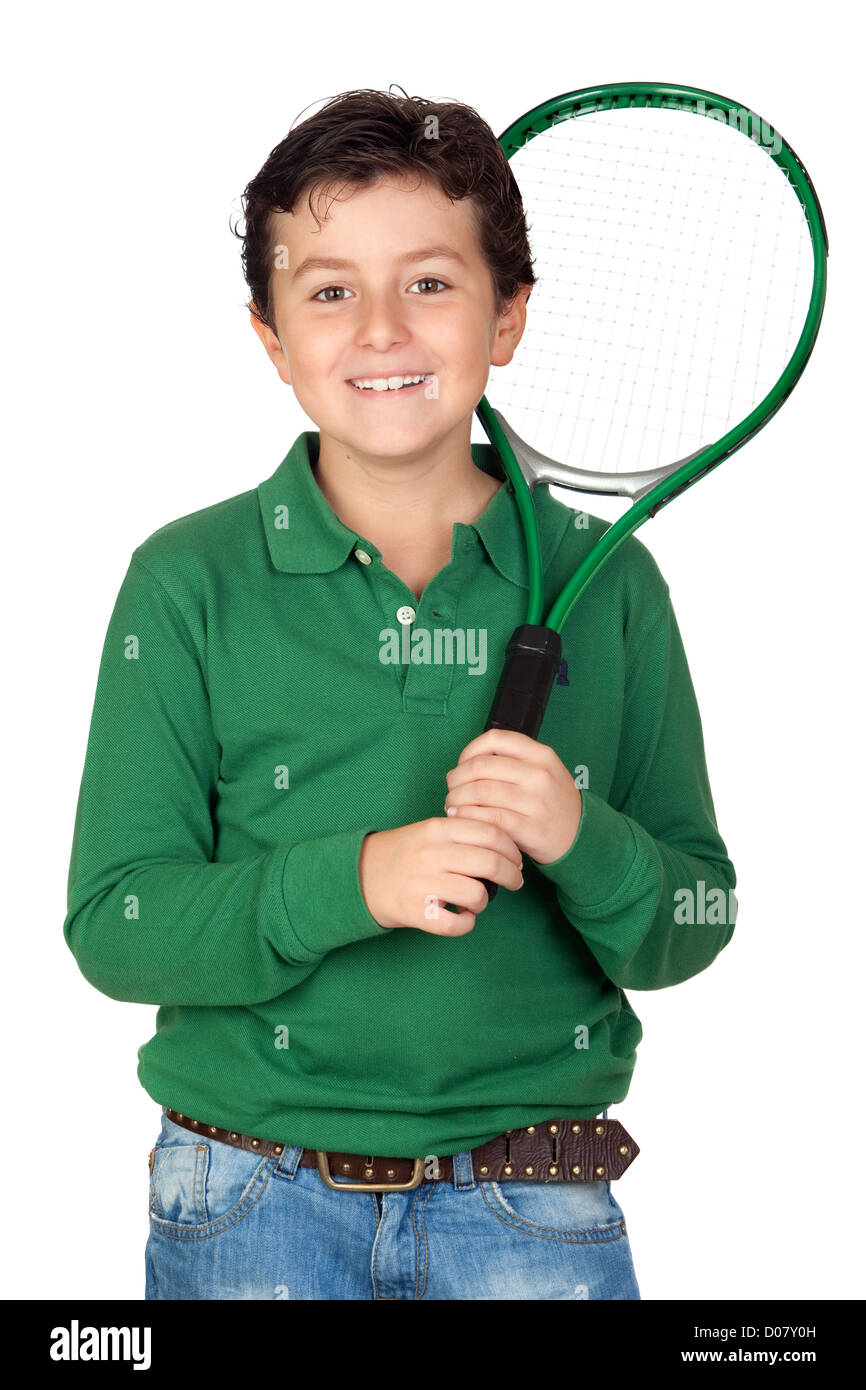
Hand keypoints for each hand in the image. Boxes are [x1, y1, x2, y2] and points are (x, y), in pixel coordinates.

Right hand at [358, 816, 523, 934]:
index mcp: (437, 828)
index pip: (491, 833)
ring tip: (477, 901)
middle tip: (515, 882)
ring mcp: (422, 883)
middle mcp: (431, 853)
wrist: (358, 875)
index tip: (517, 860)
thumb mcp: (429, 831)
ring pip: (477, 895)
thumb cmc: (403, 854)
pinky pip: (456, 924)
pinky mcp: (414, 911)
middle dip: (512, 876)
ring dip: (484, 902)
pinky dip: (466, 925)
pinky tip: (461, 918)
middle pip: (490, 863)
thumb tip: (506, 844)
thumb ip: (462, 832)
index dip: (512, 849)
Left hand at [443, 729, 581, 864]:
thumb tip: (465, 763)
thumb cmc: (550, 800)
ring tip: (453, 805)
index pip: (495, 739)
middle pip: (481, 767)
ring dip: (458, 799)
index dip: (469, 750)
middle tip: (451, 788)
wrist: (579, 835)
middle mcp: (540, 775)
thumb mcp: (541, 769)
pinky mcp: (531, 829)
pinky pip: (490, 819)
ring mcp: (537, 803)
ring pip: (481, 793)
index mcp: (541, 754)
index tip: (461, 764)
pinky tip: (462, 819)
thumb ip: (510, 760)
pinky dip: (469, 817)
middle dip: (457, 778)